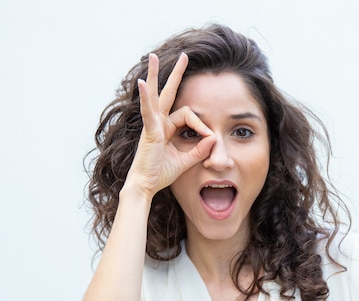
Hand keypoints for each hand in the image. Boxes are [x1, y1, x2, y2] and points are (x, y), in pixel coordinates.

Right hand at [123, 53, 214, 198]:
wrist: (146, 186)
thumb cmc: (161, 174)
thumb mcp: (186, 161)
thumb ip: (199, 150)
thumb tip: (214, 139)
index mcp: (166, 128)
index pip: (188, 115)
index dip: (201, 124)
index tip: (209, 137)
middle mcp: (158, 122)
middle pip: (168, 93)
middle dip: (175, 74)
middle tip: (184, 56)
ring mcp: (152, 125)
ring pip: (155, 95)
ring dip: (155, 74)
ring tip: (152, 56)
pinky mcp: (148, 131)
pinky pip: (148, 111)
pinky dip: (145, 97)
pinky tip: (143, 83)